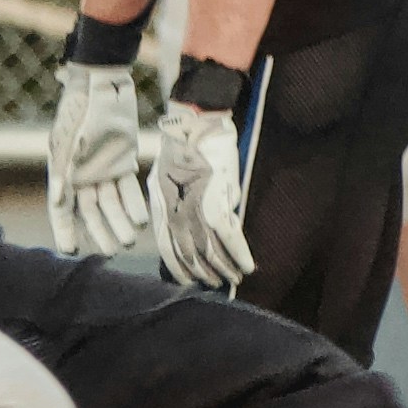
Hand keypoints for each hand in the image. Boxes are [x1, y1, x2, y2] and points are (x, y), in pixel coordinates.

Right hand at [46, 59, 149, 256]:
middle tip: (110, 251)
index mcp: (63, 174)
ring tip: (129, 240)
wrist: (102, 85)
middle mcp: (82, 177)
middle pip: (91, 211)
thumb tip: (58, 199)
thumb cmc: (78, 111)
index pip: (63, 210)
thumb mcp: (66, 140)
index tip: (71, 251)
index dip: (65, 230)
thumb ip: (61, 170)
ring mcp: (103, 170)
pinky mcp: (122, 161)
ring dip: (120, 221)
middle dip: (100, 232)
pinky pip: (129, 188)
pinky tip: (141, 220)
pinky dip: (134, 203)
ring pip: (112, 203)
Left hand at [143, 99, 253, 290]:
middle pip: (187, 254)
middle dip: (201, 273)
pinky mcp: (216, 203)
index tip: (188, 281)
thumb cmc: (185, 146)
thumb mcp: (167, 177)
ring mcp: (195, 210)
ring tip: (233, 279)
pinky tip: (247, 267)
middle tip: (214, 284)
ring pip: (209, 251)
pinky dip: (239, 255)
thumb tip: (204, 219)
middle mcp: (175, 213)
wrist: (195, 123)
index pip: (166, 247)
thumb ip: (181, 201)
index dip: (178, 267)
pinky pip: (229, 237)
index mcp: (160, 207)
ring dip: (223, 269)